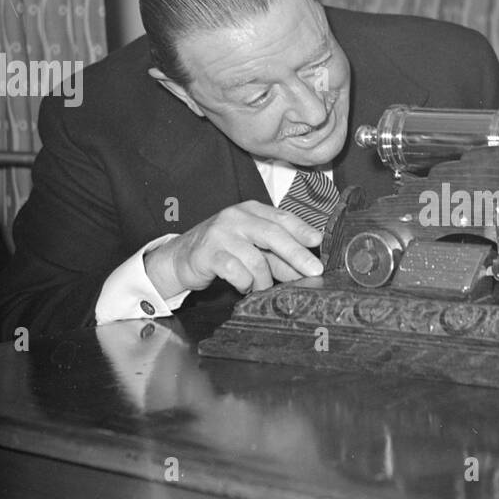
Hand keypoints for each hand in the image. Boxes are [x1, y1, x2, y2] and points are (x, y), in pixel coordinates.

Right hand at [144, 200, 325, 296]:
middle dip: (297, 254)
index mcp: (250, 211)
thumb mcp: (253, 248)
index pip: (282, 217)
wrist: (180, 258)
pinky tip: (243, 287)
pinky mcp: (207, 254)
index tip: (318, 241)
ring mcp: (220, 234)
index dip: (302, 229)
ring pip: (255, 259)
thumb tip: (308, 269)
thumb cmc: (222, 251)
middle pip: (273, 234)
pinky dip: (245, 284)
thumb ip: (278, 257)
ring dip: (264, 280)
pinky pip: (236, 272)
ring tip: (261, 288)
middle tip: (314, 270)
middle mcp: (235, 218)